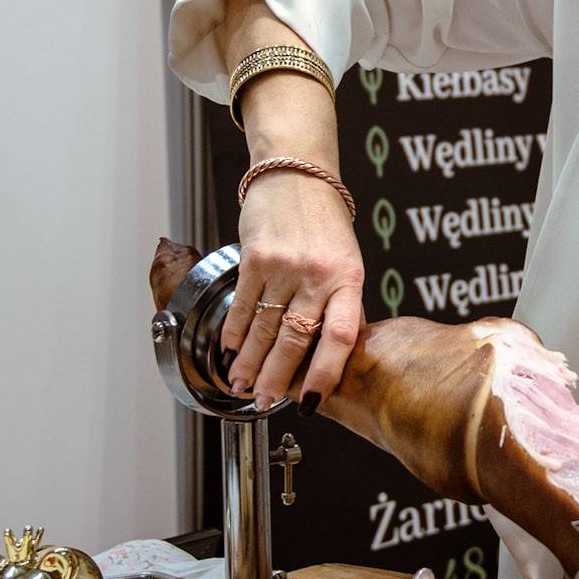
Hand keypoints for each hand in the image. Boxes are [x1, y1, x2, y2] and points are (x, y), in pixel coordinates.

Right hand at [222, 165, 365, 413]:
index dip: (326, 373)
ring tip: (242, 386)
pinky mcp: (254, 258)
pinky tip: (230, 352)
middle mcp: (317, 273)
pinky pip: (242, 305)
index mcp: (348, 278)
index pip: (339, 335)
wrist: (296, 175)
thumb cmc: (325, 223)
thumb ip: (341, 304)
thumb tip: (335, 355)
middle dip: (276, 379)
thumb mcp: (348, 261)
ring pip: (263, 328)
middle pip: (294, 339)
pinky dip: (234, 334)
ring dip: (250, 363)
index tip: (312, 403)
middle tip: (264, 403)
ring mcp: (284, 266)